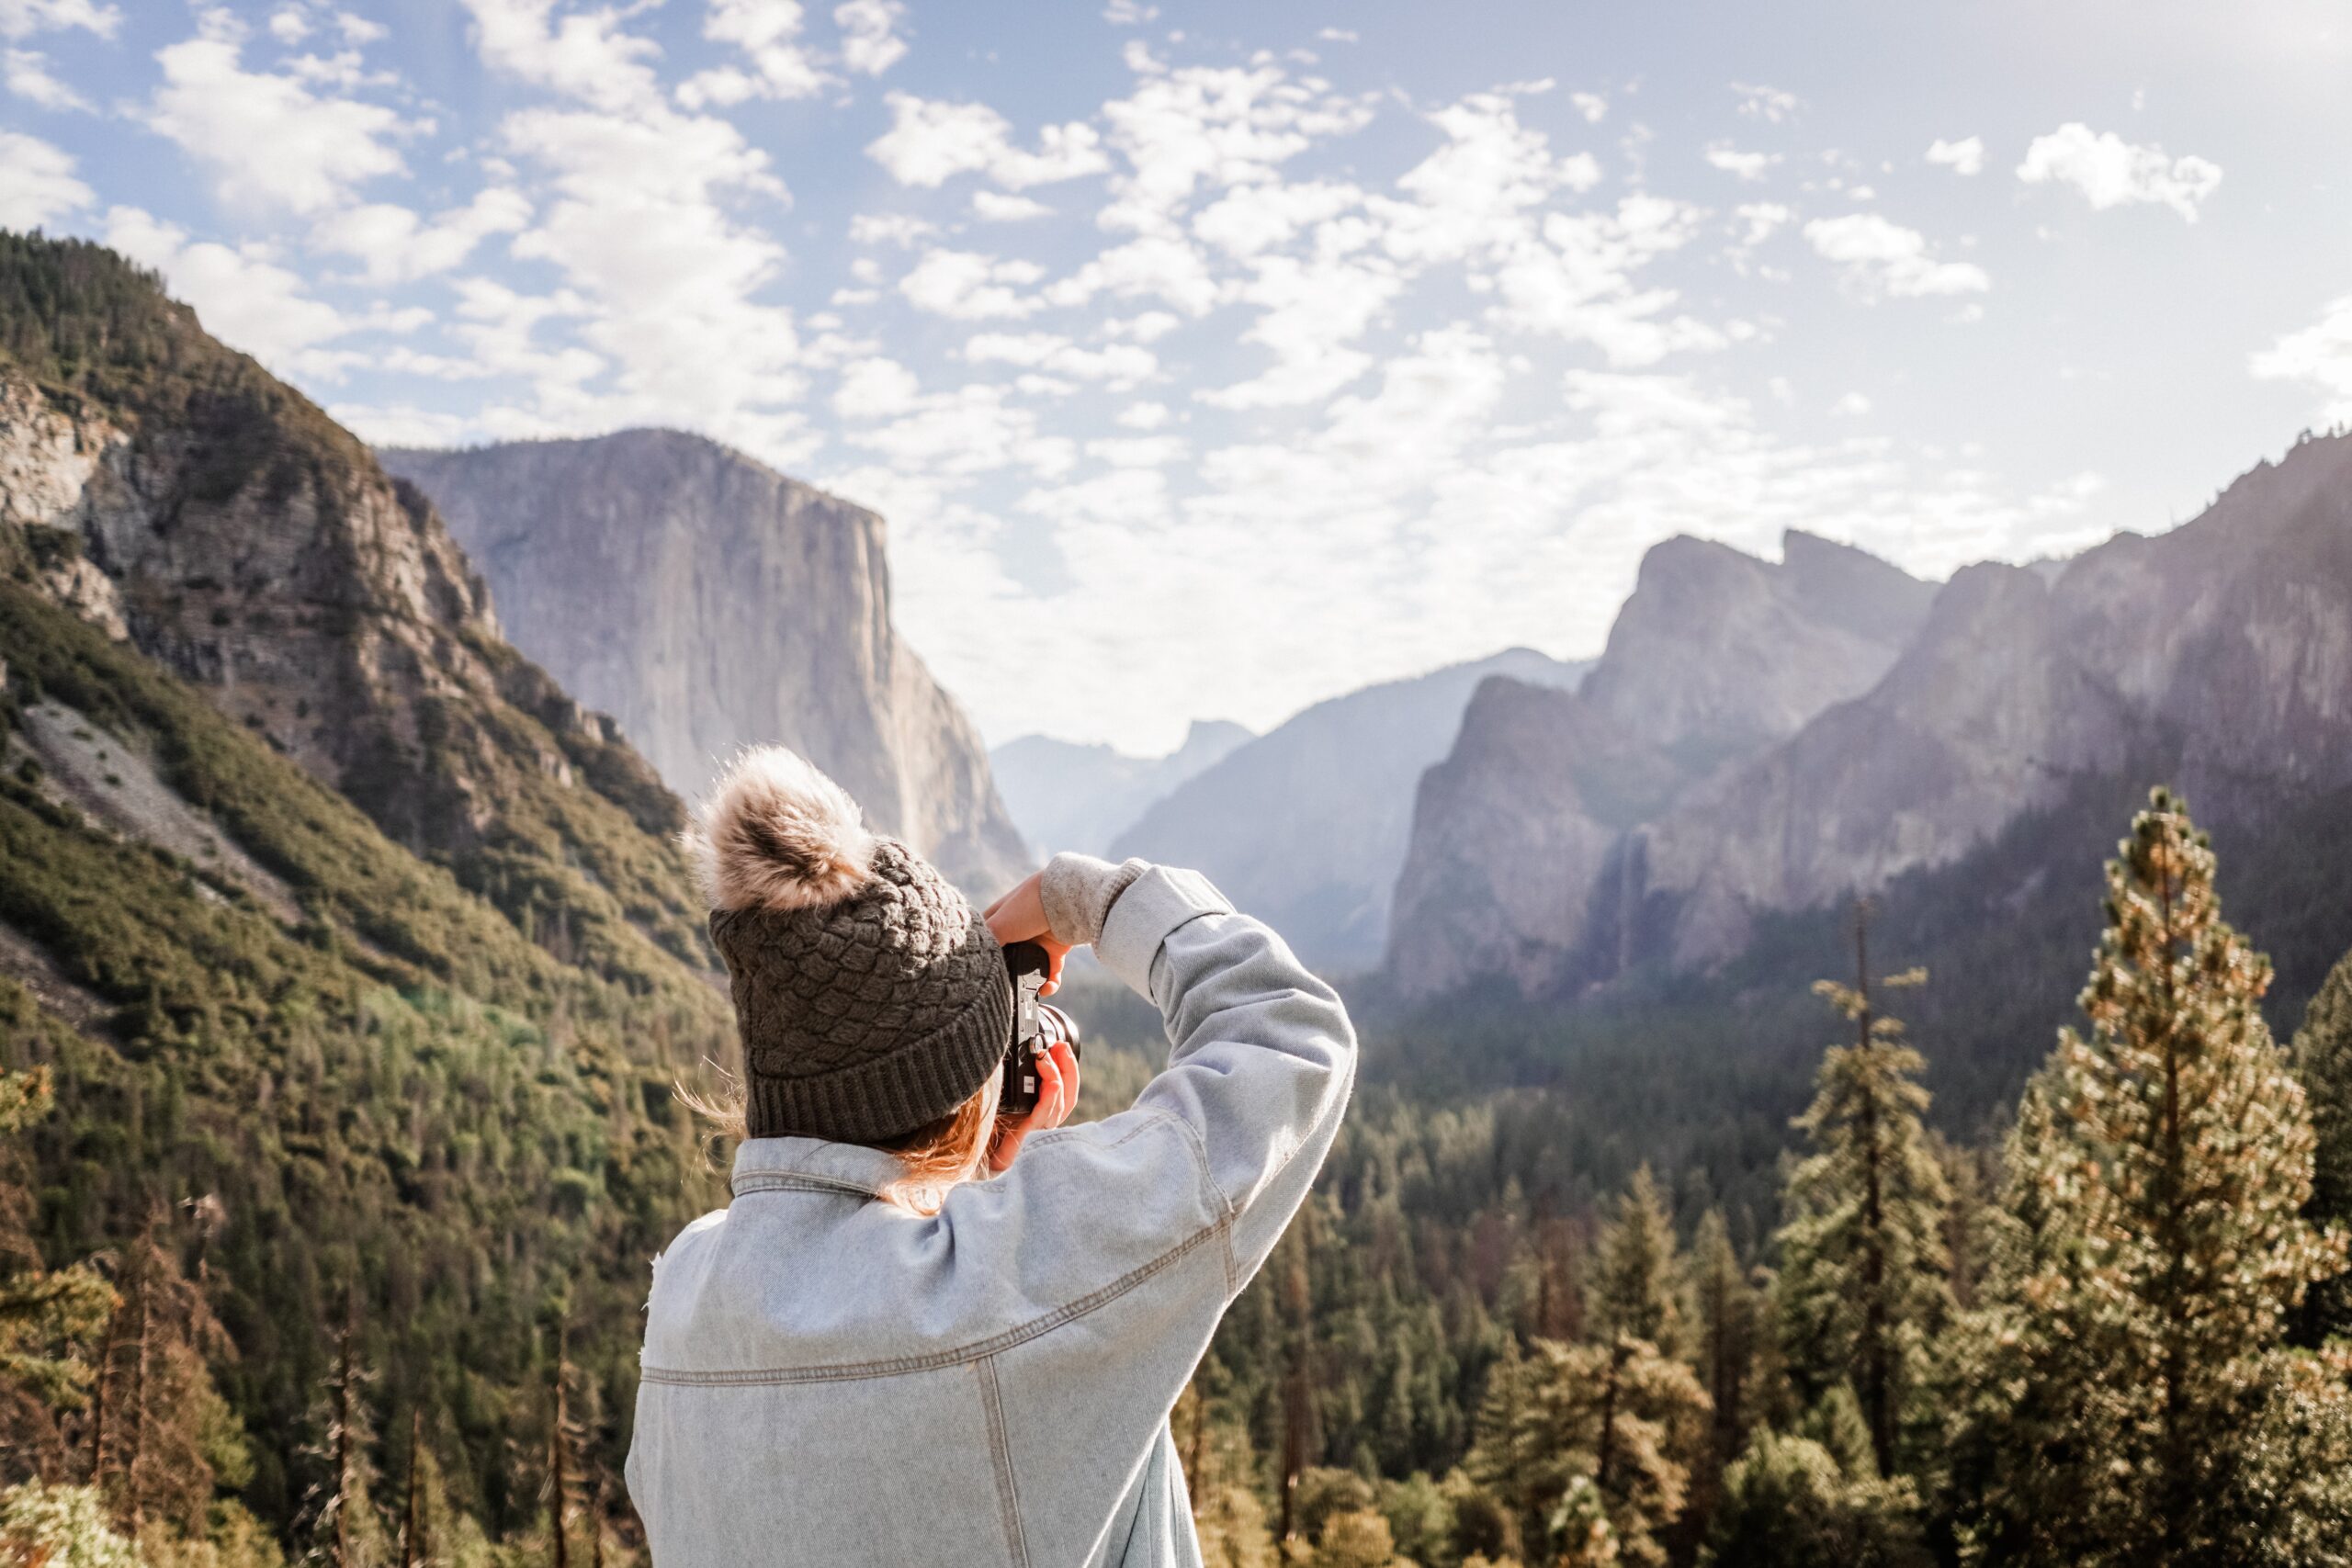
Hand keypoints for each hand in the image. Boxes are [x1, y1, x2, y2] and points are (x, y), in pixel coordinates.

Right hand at [983, 871, 1070, 995]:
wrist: (1068, 900)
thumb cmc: (1030, 905)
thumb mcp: (999, 924)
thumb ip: (988, 943)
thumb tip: (981, 964)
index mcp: (1001, 917)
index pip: (985, 937)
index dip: (980, 952)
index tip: (978, 970)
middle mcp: (1018, 928)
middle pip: (1007, 956)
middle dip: (1005, 972)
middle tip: (1003, 986)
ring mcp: (1038, 939)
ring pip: (1029, 967)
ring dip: (1028, 982)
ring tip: (1026, 992)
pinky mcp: (1056, 949)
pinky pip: (1051, 972)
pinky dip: (1049, 983)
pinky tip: (1046, 989)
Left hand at [987, 1037, 1077, 1173]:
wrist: (968, 1154)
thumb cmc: (981, 1128)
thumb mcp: (999, 1097)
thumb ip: (1011, 1081)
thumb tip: (1011, 1053)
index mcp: (1039, 1114)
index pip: (1064, 1092)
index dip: (1067, 1069)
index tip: (1061, 1046)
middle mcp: (1043, 1124)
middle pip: (1069, 1096)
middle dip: (1068, 1068)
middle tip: (1061, 1046)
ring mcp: (1039, 1132)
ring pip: (1061, 1103)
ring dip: (1057, 1076)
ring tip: (1046, 1057)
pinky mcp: (1029, 1137)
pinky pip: (1046, 1114)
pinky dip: (1051, 1096)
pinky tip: (1051, 1082)